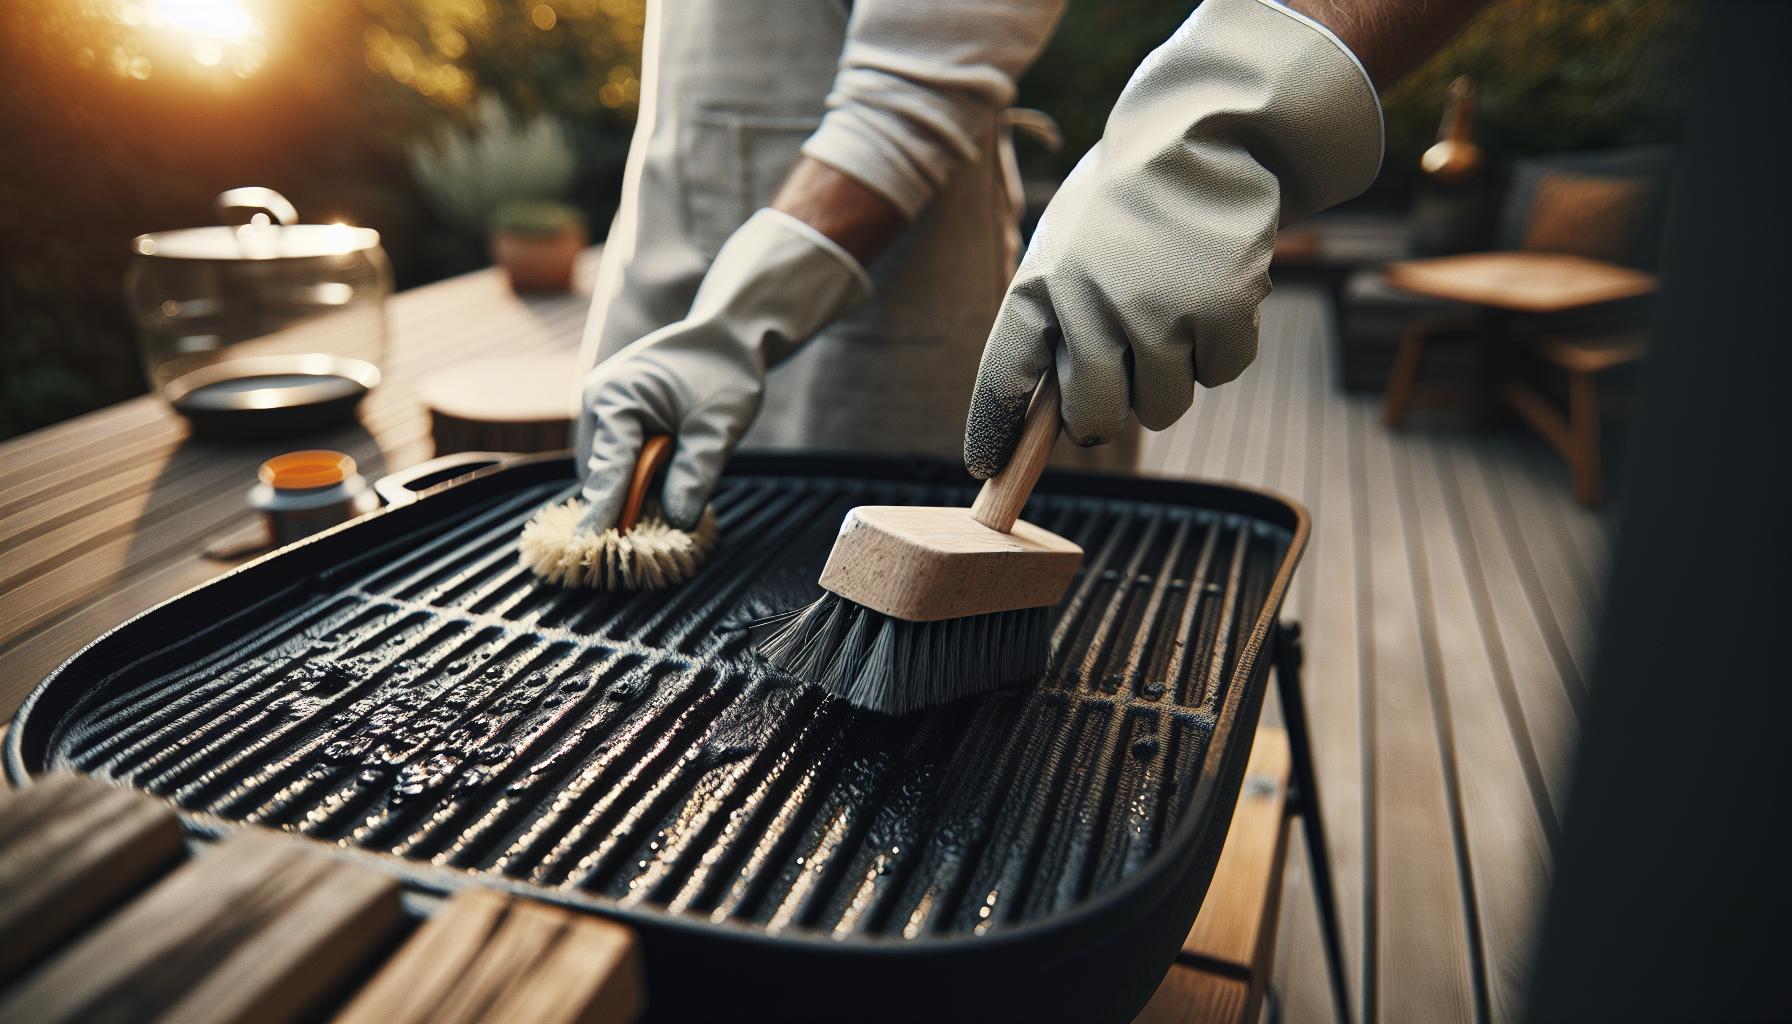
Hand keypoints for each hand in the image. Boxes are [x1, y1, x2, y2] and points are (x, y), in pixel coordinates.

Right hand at [576, 208, 870, 531]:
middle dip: (626, 501)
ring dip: (634, 488)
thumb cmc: (725, 373)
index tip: (591, 547)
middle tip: (660, 527)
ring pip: (607, 472)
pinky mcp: (612, 421)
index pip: (607, 468)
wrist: (726, 338)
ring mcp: (601, 411)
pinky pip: (617, 461)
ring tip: (676, 478)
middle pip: (601, 476)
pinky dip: (638, 475)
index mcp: (615, 397)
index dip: (603, 511)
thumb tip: (676, 521)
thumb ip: (696, 473)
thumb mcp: (720, 427)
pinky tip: (670, 467)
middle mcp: (597, 403)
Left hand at [963, 0, 1382, 477]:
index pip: (1004, 379)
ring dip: (1169, 378)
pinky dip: (1221, 347)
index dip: (995, 431)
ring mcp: (1157, 313)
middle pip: (1092, 420)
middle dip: (1101, 418)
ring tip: (1172, 313)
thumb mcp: (1064, 249)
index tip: (988, 467)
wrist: (1199, 133)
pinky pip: (1220, 374)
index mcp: (1039, 286)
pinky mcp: (1220, 312)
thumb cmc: (1123, 205)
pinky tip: (1213, 295)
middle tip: (1116, 387)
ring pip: (1161, 407)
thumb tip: (1047, 413)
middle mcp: (1091, 306)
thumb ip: (1052, 322)